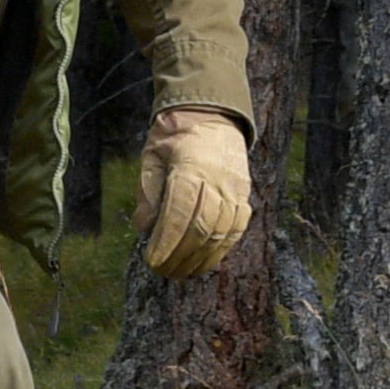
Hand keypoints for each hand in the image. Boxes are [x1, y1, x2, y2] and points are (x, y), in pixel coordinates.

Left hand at [135, 107, 251, 280]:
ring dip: (200, 259)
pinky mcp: (244, 195)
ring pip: (221, 233)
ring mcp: (235, 188)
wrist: (210, 114)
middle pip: (201, 228)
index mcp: (190, 166)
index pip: (179, 213)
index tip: (152, 261)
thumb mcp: (152, 157)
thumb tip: (145, 229)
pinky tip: (204, 262)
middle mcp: (217, 180)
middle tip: (162, 272)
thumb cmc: (174, 136)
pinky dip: (220, 250)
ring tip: (180, 273)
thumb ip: (148, 193)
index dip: (166, 242)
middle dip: (180, 256)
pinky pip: (236, 229)